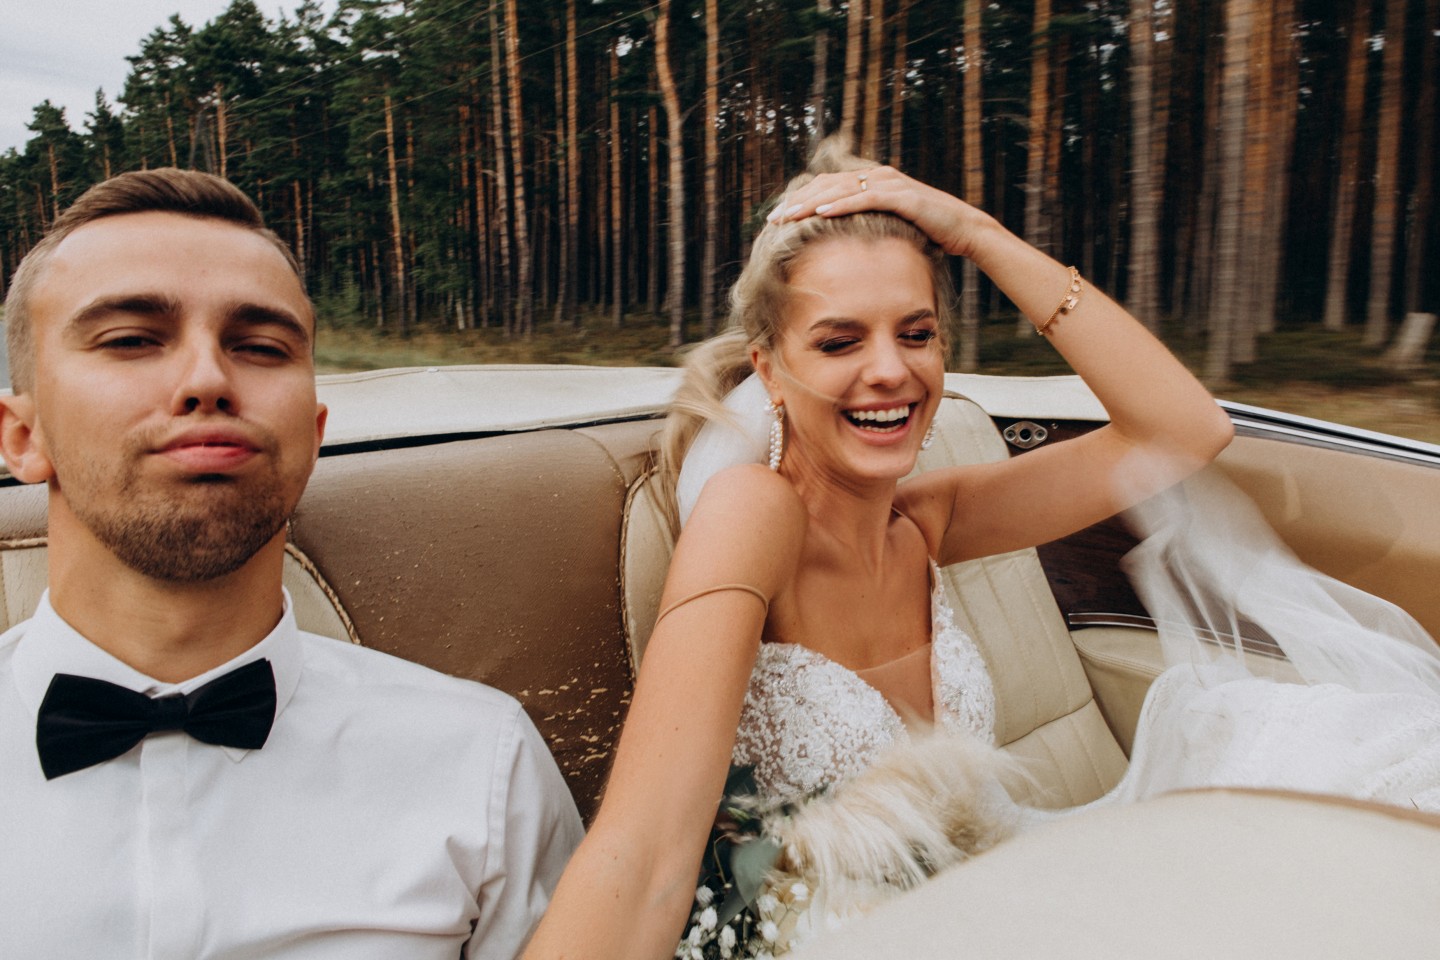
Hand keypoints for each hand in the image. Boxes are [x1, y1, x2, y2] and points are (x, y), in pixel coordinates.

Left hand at [766, 166, 990, 260]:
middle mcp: (875, 176)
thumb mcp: (888, 229)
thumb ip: (865, 229)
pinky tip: (820, 214)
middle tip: (772, 220)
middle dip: (796, 202)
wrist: (964, 229)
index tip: (777, 219)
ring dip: (810, 203)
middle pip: (826, 186)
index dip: (800, 201)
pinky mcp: (902, 196)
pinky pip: (865, 198)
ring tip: (787, 217)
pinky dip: (841, 205)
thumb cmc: (926, 233)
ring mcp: (888, 183)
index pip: (825, 187)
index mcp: (869, 182)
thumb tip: (838, 247)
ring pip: (840, 190)